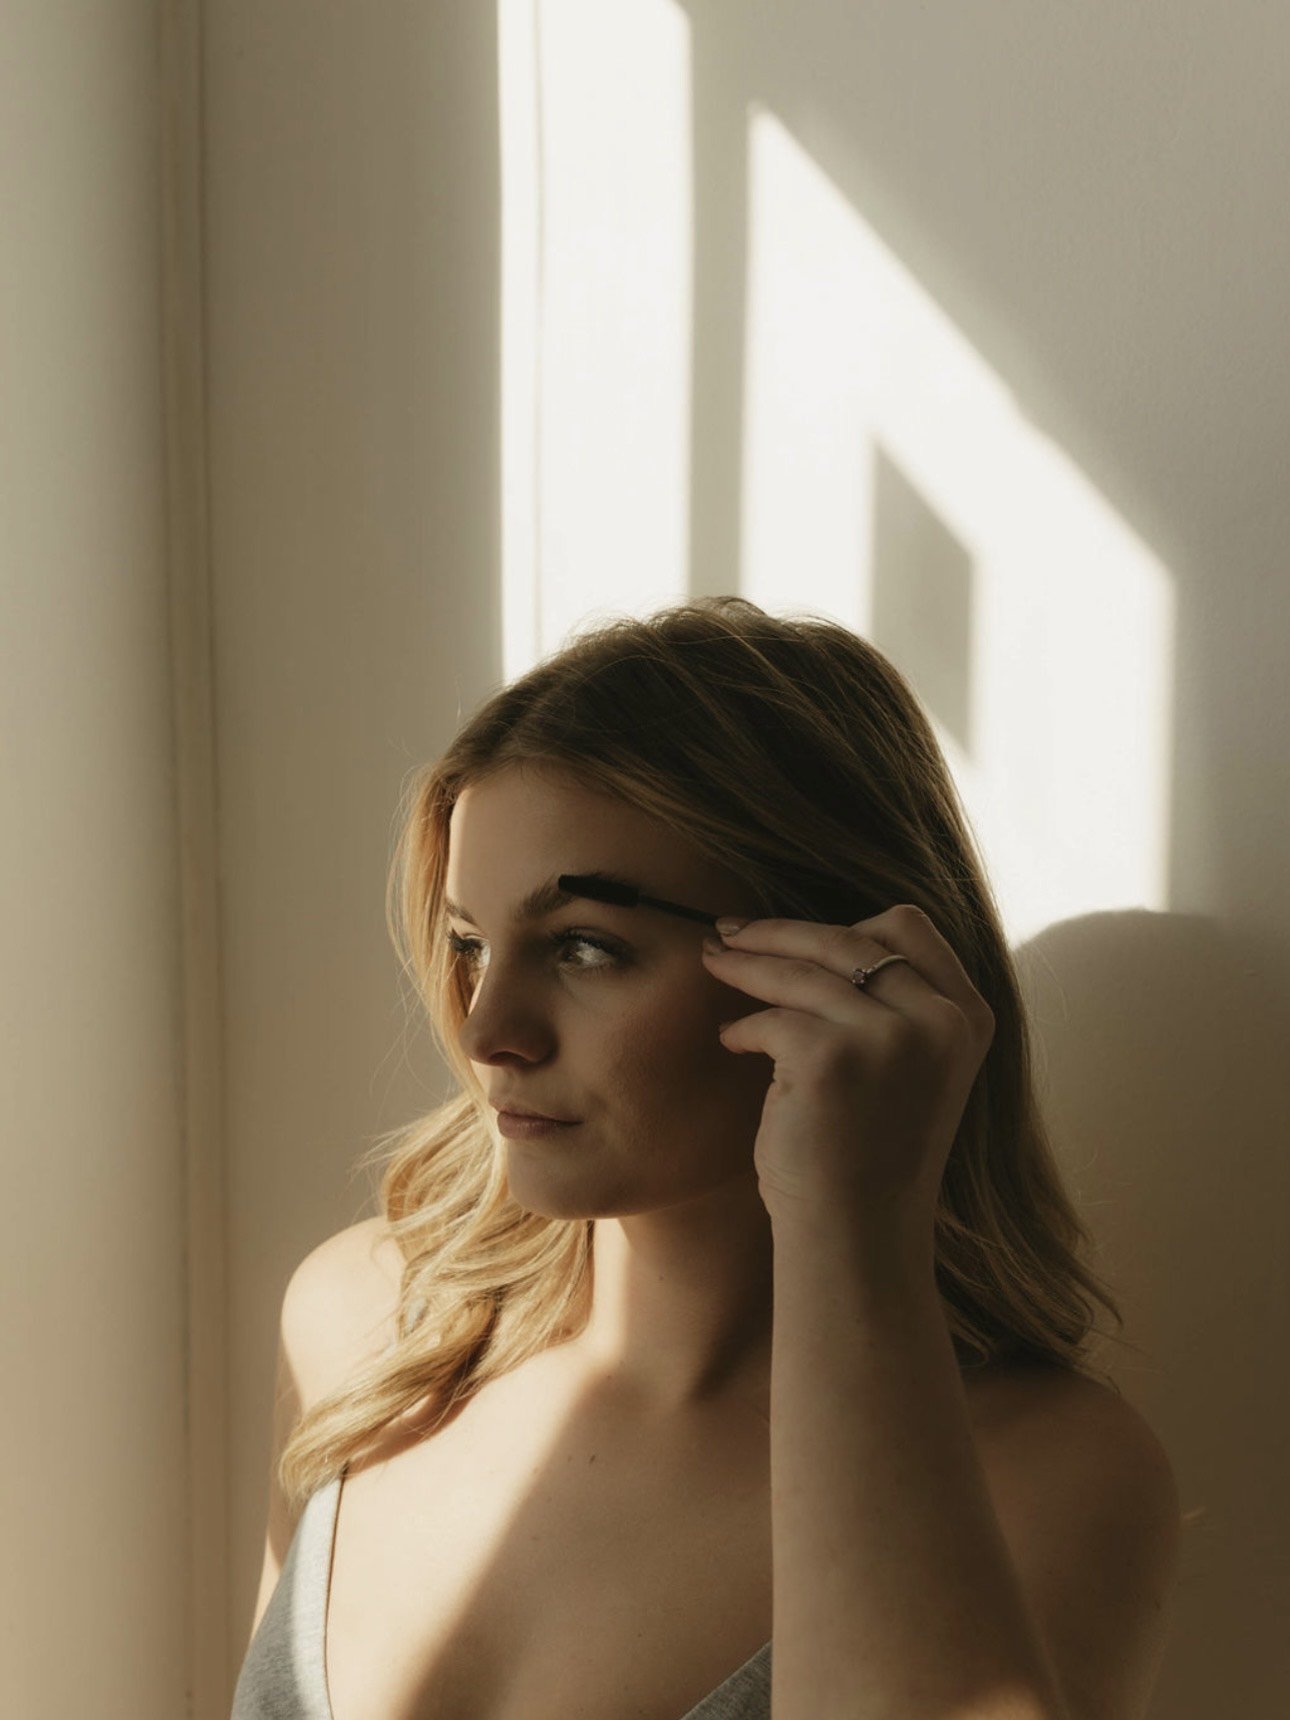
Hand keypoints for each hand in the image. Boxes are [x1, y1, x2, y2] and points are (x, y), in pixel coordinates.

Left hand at [701, 906, 994, 1230]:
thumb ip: (894, 1006)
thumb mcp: (911, 1067)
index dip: (846, 922)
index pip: (909, 928)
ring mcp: (891, 1037)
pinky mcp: (834, 1058)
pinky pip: (772, 1019)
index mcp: (966, 1017)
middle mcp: (939, 1021)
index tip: (797, 931)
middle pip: (846, 938)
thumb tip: (819, 937)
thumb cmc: (871, 1155)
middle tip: (728, 931)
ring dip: (746, 963)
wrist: (859, 1238)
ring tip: (714, 962)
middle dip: (777, 931)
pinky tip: (731, 1042)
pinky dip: (743, 1028)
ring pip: (801, 969)